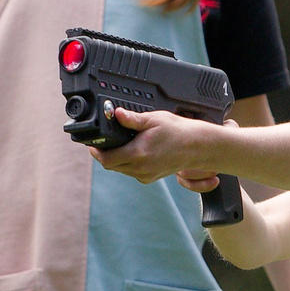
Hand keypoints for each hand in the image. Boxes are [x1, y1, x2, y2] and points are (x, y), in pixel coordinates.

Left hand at [93, 106, 221, 183]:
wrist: (196, 146)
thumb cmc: (177, 131)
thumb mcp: (153, 119)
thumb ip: (132, 119)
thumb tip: (116, 113)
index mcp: (138, 154)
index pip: (106, 160)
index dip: (96, 152)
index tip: (93, 145)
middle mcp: (140, 168)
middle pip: (111, 166)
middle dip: (105, 155)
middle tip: (104, 142)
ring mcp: (145, 175)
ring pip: (121, 170)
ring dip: (116, 159)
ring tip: (120, 145)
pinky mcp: (150, 178)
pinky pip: (131, 172)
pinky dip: (128, 164)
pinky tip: (134, 152)